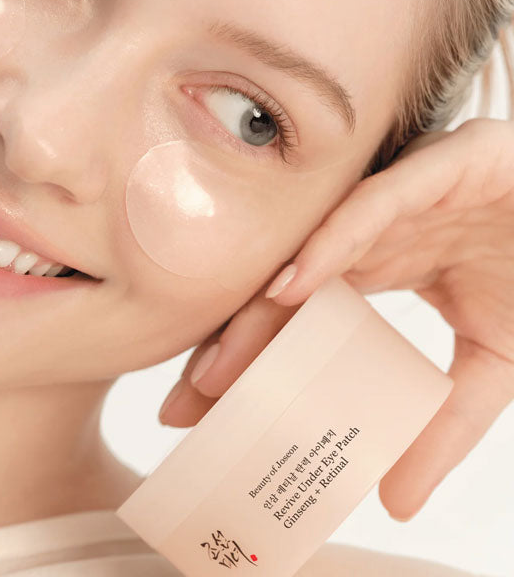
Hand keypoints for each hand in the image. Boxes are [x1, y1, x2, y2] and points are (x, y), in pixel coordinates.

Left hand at [158, 117, 513, 521]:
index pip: (295, 317)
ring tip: (216, 365)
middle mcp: (371, 231)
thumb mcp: (490, 363)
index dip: (250, 362)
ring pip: (312, 251)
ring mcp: (401, 197)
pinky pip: (373, 205)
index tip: (204, 413)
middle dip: (232, 347)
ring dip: (262, 307)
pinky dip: (332, 244)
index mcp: (376, 264)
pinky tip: (290, 286)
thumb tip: (395, 501)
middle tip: (183, 404)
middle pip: (285, 289)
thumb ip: (445, 423)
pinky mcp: (444, 164)